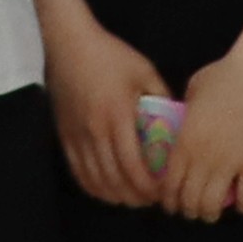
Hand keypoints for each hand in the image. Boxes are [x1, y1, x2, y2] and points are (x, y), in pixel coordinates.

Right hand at [42, 8, 169, 209]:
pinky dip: (95, 188)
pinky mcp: (64, 136)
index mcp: (118, 116)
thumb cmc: (110, 55)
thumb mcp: (145, 71)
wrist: (68, 44)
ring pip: (96, 181)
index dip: (151, 187)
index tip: (165, 190)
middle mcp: (95, 131)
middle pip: (116, 181)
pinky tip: (108, 190)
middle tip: (154, 198)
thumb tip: (177, 123)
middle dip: (138, 196)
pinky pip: (78, 172)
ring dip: (117, 196)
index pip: (135, 167)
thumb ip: (162, 98)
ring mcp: (77, 136)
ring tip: (134, 197)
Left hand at [169, 37, 242, 222]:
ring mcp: (231, 162)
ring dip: (211, 213)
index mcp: (185, 142)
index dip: (167, 199)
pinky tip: (241, 207)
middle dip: (187, 210)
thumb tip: (178, 128)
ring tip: (211, 214)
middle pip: (190, 199)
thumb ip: (182, 118)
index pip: (169, 183)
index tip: (168, 204)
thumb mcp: (189, 95)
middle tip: (189, 211)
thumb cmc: (219, 77)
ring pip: (215, 203)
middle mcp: (204, 157)